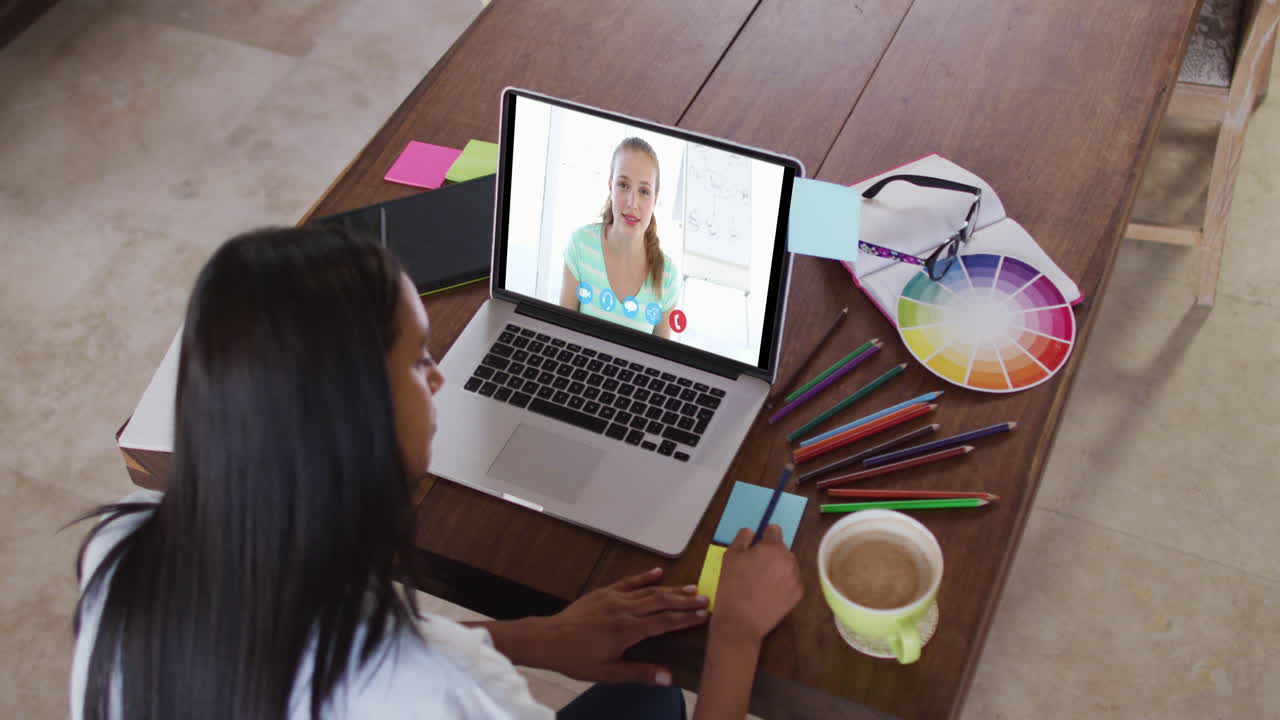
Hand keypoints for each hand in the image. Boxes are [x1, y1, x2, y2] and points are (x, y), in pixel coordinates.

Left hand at [525, 567, 708, 684]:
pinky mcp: (604, 593)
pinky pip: (629, 582)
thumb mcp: (608, 673)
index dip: (685, 618)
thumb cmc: (576, 658)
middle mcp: (624, 610)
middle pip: (661, 602)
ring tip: (691, 587)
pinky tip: (658, 573)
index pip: (664, 622)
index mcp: (628, 630)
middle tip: (705, 598)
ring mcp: (614, 598)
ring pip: (649, 590)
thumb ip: (639, 672)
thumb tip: (667, 677)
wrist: (548, 639)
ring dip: (671, 589)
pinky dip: (645, 577)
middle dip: (685, 600)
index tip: (703, 616)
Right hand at [711, 525, 802, 644]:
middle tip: (756, 567)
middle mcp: (788, 560)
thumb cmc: (732, 587)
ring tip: (762, 581)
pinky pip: (792, 581)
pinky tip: (769, 591)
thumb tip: (751, 532)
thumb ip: (742, 538)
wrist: (740, 621)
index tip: (758, 543)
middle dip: (771, 553)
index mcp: (772, 547)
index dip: (765, 535)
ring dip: (779, 567)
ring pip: (788, 565)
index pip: (774, 530)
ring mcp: (796, 578)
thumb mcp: (730, 556)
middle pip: (782, 548)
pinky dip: (784, 583)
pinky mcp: (798, 594)